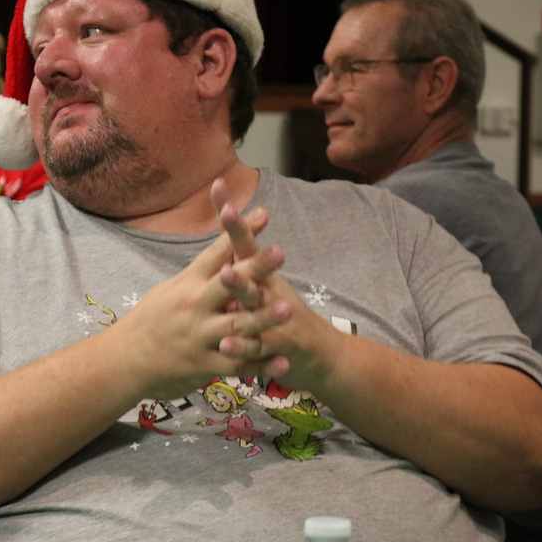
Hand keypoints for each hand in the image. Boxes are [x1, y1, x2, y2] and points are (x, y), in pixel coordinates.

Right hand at [112, 186, 287, 399]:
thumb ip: (197, 276)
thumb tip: (221, 256)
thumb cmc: (148, 322)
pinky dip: (261, 364)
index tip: (262, 215)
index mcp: (187, 284)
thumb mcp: (168, 290)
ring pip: (236, 326)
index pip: (216, 252)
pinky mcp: (203, 364)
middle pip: (229, 284)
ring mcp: (199, 336)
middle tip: (280, 253)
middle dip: (255, 268)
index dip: (238, 232)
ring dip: (263, 318)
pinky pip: (237, 364)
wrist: (123, 361)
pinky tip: (284, 362)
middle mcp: (194, 306)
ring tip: (288, 309)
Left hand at [211, 179, 345, 389]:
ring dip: (241, 286)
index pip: (242, 239)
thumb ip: (242, 264)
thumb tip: (219, 235)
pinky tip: (225, 345)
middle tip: (226, 213)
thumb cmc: (283, 316)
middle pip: (250, 258)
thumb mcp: (262, 286)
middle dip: (239, 236)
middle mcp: (268, 290)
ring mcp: (274, 318)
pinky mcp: (276, 348)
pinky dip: (241, 347)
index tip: (217, 184)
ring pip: (254, 300)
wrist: (324, 356)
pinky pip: (255, 347)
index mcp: (261, 275)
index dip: (231, 214)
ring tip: (226, 273)